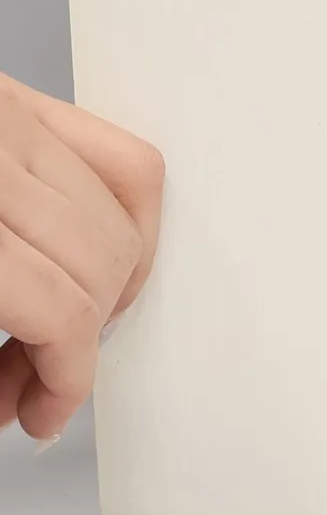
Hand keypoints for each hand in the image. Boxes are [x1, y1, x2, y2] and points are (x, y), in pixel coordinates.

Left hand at [0, 72, 163, 445]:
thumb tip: (12, 395)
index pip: (58, 308)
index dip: (65, 380)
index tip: (42, 415)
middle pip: (97, 266)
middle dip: (77, 344)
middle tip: (27, 385)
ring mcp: (11, 116)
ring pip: (122, 216)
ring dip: (104, 289)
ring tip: (52, 327)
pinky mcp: (20, 99)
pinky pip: (120, 158)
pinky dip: (126, 215)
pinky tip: (92, 255)